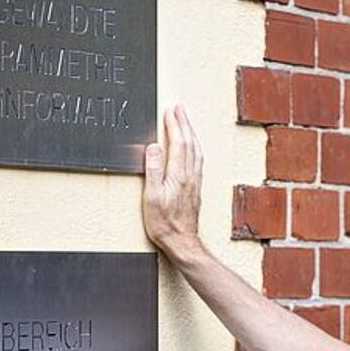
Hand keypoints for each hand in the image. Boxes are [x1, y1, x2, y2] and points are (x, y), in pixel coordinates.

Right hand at [143, 105, 203, 260]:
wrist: (182, 241)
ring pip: (196, 150)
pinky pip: (198, 160)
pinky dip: (194, 147)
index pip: (178, 143)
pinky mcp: (195, 188)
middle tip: (179, 109)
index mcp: (178, 175)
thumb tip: (154, 146)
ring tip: (185, 122)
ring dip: (190, 133)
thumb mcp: (152, 196)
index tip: (171, 111)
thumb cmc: (164, 223)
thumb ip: (153, 169)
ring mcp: (194, 181)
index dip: (174, 125)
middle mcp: (190, 175)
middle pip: (190, 143)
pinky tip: (192, 148)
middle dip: (184, 123)